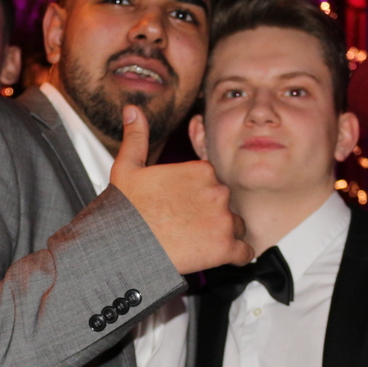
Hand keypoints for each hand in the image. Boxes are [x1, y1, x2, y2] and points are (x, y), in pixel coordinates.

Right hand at [110, 105, 251, 273]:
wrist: (123, 246)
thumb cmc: (125, 210)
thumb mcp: (127, 167)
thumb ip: (137, 137)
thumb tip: (133, 110)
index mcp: (201, 171)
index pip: (212, 183)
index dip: (198, 196)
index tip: (183, 207)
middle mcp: (217, 192)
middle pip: (225, 204)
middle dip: (211, 214)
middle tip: (186, 227)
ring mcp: (223, 220)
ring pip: (236, 226)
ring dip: (222, 234)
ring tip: (196, 243)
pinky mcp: (225, 248)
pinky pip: (244, 252)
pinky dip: (235, 255)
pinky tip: (216, 256)